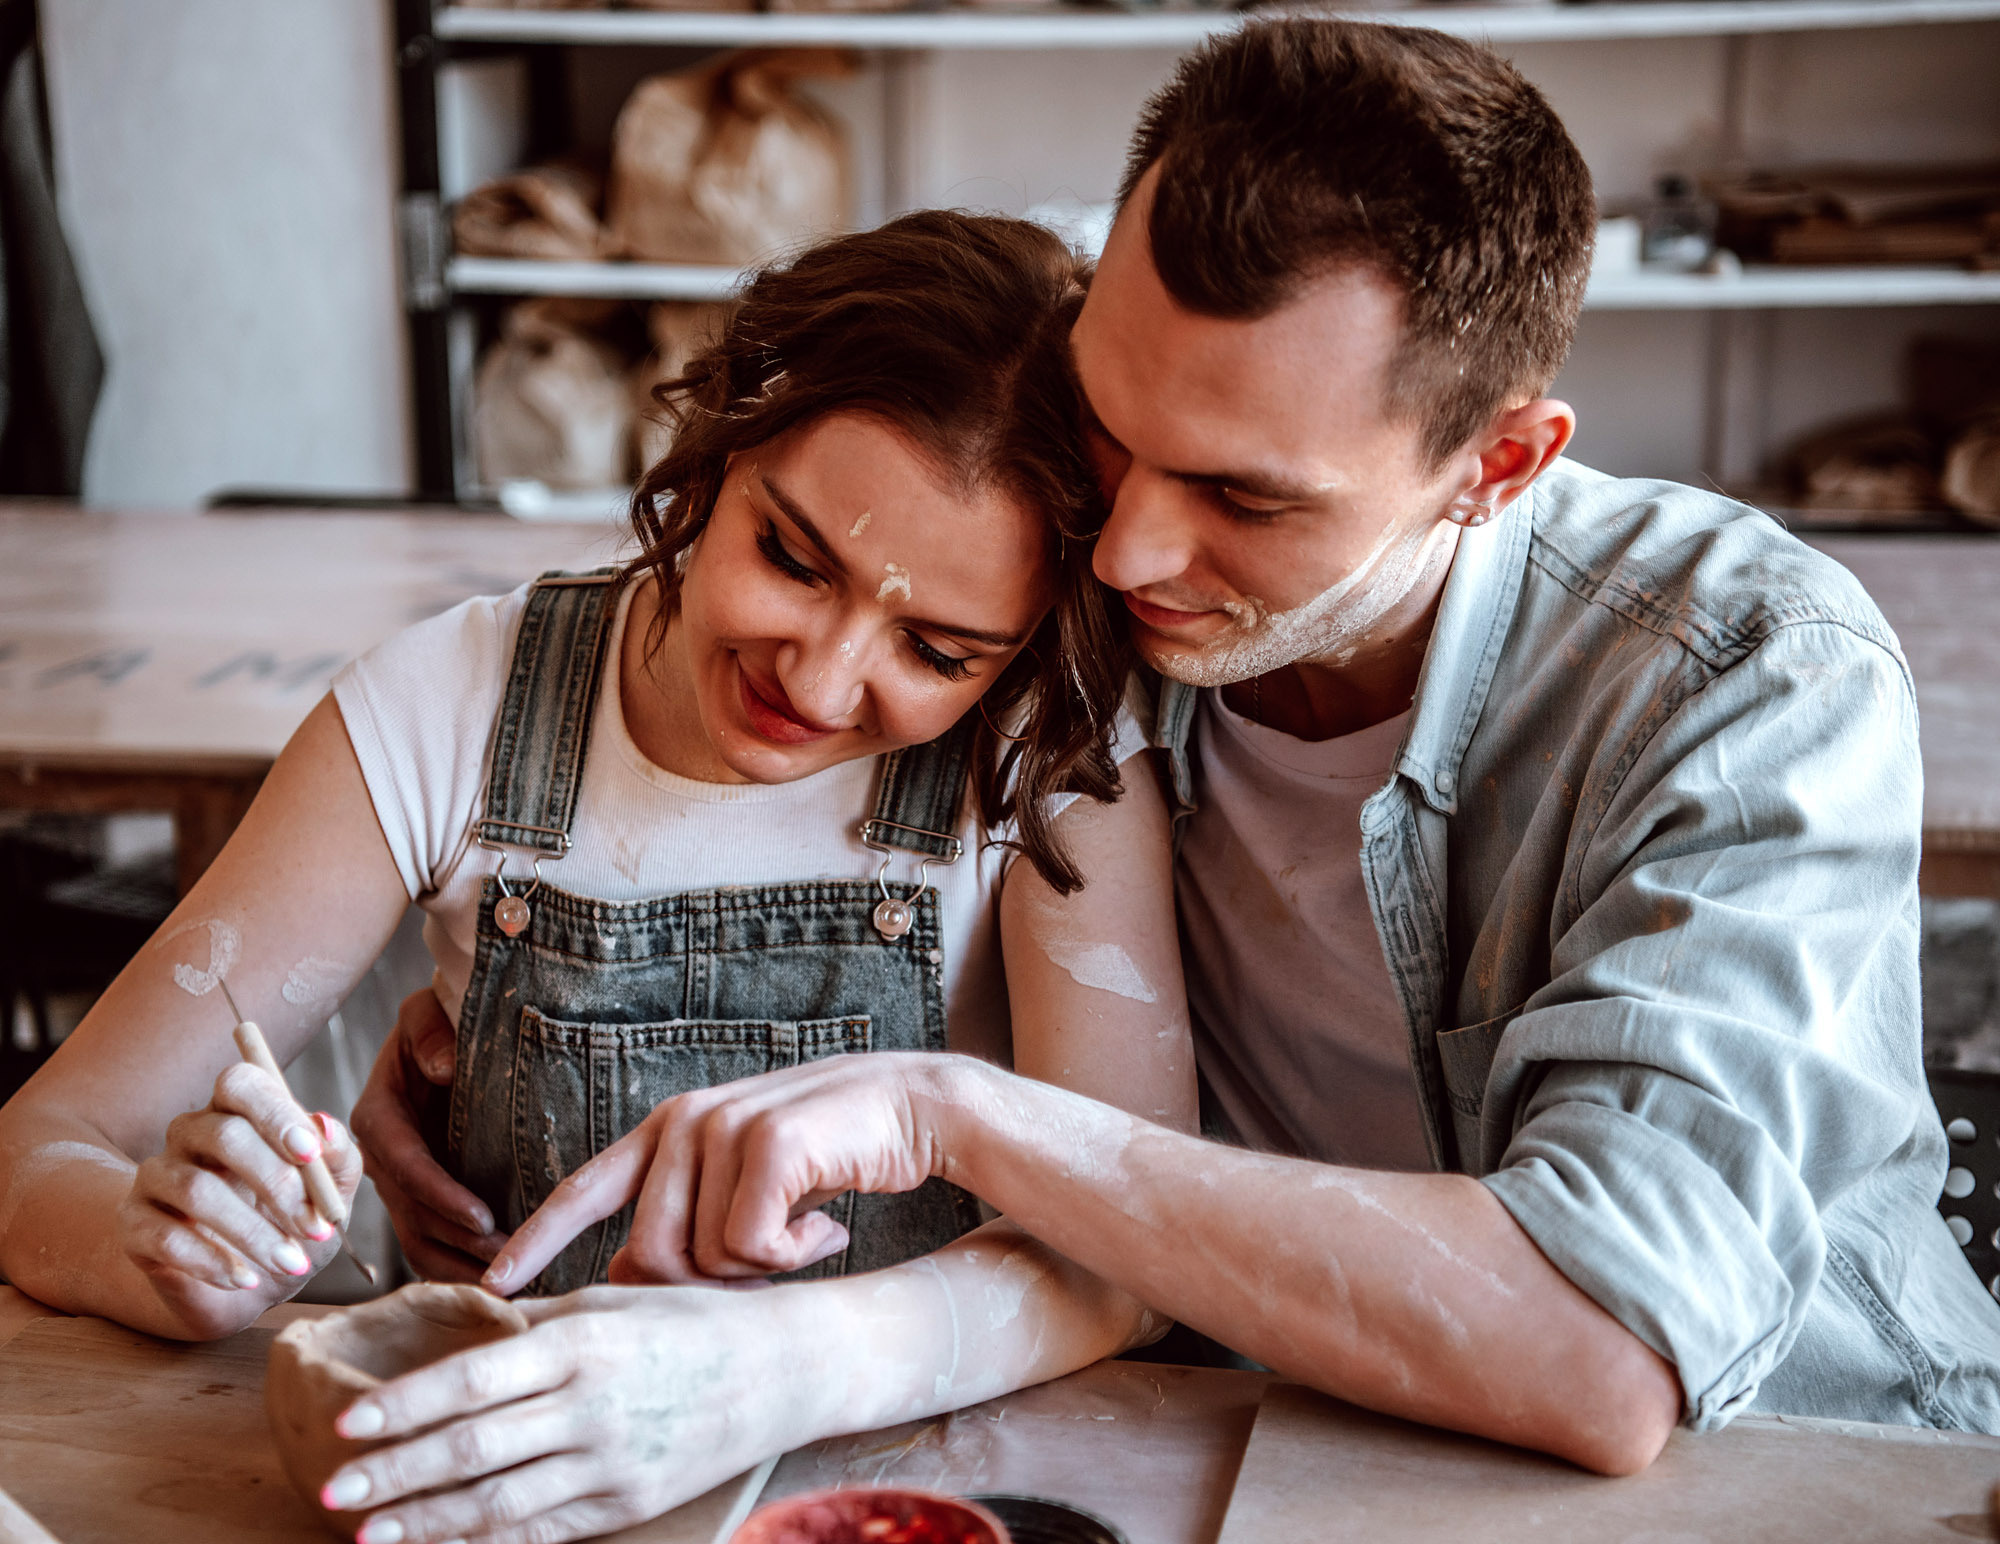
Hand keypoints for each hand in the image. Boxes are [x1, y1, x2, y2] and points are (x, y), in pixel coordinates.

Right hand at [116, 1064, 361, 1318]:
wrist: (244, 1290)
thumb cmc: (289, 1226)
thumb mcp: (328, 1198)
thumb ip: (337, 1160)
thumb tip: (325, 1125)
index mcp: (237, 1112)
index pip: (241, 1083)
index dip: (275, 1112)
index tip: (311, 1153)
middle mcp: (190, 1134)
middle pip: (224, 1135)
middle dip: (277, 1183)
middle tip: (316, 1228)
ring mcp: (156, 1177)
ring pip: (197, 1190)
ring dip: (253, 1232)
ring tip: (292, 1264)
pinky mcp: (135, 1224)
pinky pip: (167, 1237)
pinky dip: (213, 1262)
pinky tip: (244, 1279)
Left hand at [319, 1286, 802, 1543]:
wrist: (781, 1368)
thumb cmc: (691, 1321)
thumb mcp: (611, 1301)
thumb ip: (533, 1324)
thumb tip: (455, 1332)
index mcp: (580, 1341)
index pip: (471, 1378)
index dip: (404, 1406)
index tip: (347, 1422)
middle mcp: (590, 1404)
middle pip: (471, 1448)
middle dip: (393, 1473)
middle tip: (332, 1488)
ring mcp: (610, 1460)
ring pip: (497, 1501)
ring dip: (424, 1520)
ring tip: (367, 1531)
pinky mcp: (628, 1501)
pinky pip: (541, 1528)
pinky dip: (485, 1540)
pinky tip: (443, 1541)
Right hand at [351, 988, 508, 1280]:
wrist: (439, 1038)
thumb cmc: (435, 1022)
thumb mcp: (425, 1012)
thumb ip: (430, 1032)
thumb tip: (444, 1068)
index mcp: (377, 1115)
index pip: (404, 1163)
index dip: (440, 1194)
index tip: (483, 1216)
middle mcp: (381, 1158)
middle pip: (413, 1213)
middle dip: (459, 1240)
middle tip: (509, 1259)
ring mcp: (397, 1185)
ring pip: (419, 1240)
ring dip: (460, 1264)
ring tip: (507, 1279)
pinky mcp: (415, 1201)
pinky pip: (428, 1245)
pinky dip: (455, 1267)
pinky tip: (493, 1284)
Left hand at [483, 1052, 956, 1295]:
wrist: (915, 1107)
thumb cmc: (830, 1153)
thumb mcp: (742, 1179)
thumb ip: (685, 1217)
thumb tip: (622, 1283)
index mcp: (666, 1131)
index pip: (582, 1191)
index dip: (534, 1242)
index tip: (492, 1290)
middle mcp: (682, 1122)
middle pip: (646, 1257)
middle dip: (705, 1287)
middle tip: (768, 1269)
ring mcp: (722, 1126)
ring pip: (702, 1258)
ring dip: (760, 1268)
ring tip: (804, 1231)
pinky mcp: (765, 1142)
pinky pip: (752, 1248)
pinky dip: (794, 1256)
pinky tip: (827, 1226)